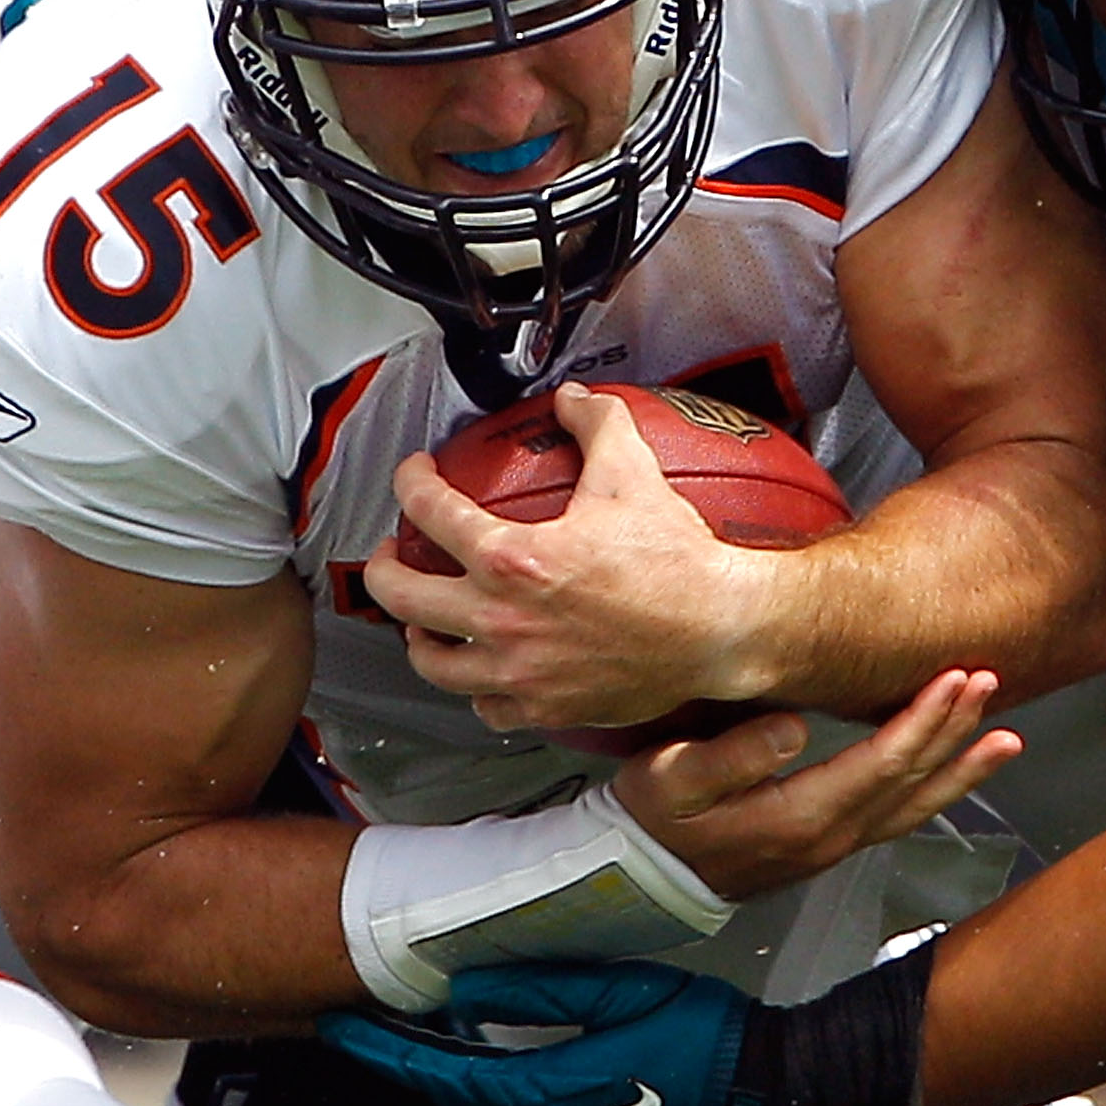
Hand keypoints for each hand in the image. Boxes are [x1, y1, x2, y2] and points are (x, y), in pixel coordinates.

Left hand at [322, 960, 750, 1105]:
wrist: (760, 1103)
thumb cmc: (702, 1040)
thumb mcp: (625, 994)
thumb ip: (544, 990)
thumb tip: (468, 991)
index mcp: (544, 1091)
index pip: (443, 1072)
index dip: (388, 1049)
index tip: (342, 1027)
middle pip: (454, 1105)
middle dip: (407, 1068)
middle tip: (368, 1034)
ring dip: (446, 1104)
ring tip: (416, 1070)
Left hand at [367, 383, 784, 732]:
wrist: (721, 630)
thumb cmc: (679, 562)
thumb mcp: (634, 476)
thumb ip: (597, 425)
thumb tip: (573, 398)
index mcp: (514, 559)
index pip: (430, 511)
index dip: (411, 483)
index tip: (414, 477)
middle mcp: (504, 620)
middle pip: (401, 597)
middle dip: (384, 569)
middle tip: (392, 556)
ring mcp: (520, 671)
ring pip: (432, 662)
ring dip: (419, 636)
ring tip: (423, 622)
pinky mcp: (545, 706)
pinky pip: (486, 706)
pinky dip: (476, 687)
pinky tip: (483, 669)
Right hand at [615, 668, 1022, 900]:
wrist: (640, 875)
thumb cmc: (652, 819)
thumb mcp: (671, 777)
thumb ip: (733, 755)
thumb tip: (796, 728)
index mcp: (798, 817)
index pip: (881, 764)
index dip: (923, 720)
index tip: (954, 678)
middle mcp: (829, 838)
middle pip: (911, 781)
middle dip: (955, 730)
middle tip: (989, 681)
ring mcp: (833, 846)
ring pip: (915, 805)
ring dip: (961, 767)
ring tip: (1005, 737)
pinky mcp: (829, 844)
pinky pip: (899, 814)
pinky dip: (937, 788)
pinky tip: (956, 769)